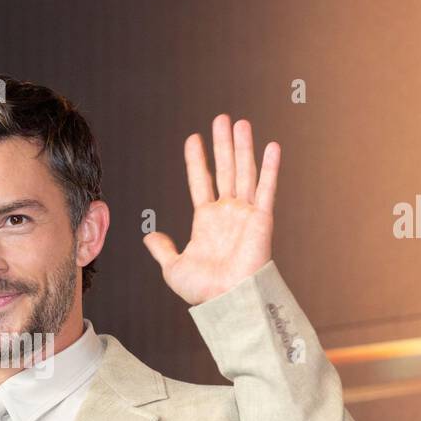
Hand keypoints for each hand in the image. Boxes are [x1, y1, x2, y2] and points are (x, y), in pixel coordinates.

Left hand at [143, 114, 279, 304]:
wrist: (227, 301)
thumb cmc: (204, 291)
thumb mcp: (173, 268)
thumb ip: (162, 249)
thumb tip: (149, 237)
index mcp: (206, 221)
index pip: (200, 182)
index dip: (196, 160)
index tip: (193, 139)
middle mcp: (227, 213)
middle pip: (224, 169)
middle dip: (222, 144)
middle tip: (221, 119)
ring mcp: (245, 214)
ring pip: (244, 172)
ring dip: (242, 147)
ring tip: (241, 123)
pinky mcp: (262, 219)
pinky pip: (267, 188)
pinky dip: (270, 167)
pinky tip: (271, 146)